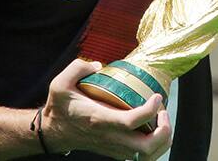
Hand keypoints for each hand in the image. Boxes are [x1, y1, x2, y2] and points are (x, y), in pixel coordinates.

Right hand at [42, 59, 171, 159]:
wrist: (53, 132)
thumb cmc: (60, 108)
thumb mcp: (59, 83)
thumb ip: (77, 68)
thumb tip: (99, 65)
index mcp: (99, 119)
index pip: (130, 122)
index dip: (149, 110)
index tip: (156, 97)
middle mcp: (109, 137)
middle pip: (146, 146)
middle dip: (164, 130)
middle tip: (163, 111)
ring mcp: (114, 147)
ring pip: (147, 155)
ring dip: (162, 139)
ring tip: (161, 120)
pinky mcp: (116, 151)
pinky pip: (142, 157)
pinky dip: (155, 145)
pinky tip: (153, 129)